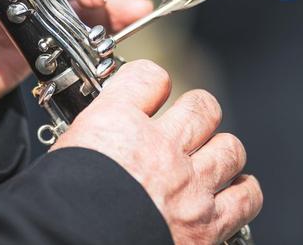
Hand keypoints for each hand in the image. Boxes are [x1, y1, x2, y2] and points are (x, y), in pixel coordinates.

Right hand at [54, 60, 262, 243]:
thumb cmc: (57, 212)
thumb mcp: (60, 158)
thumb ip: (91, 141)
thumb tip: (97, 143)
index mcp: (115, 125)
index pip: (148, 76)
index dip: (151, 82)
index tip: (151, 90)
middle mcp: (159, 148)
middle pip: (202, 107)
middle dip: (197, 114)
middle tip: (187, 127)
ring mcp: (188, 187)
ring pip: (230, 147)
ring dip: (221, 152)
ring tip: (210, 162)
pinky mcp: (207, 226)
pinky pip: (245, 197)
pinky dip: (242, 194)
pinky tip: (231, 195)